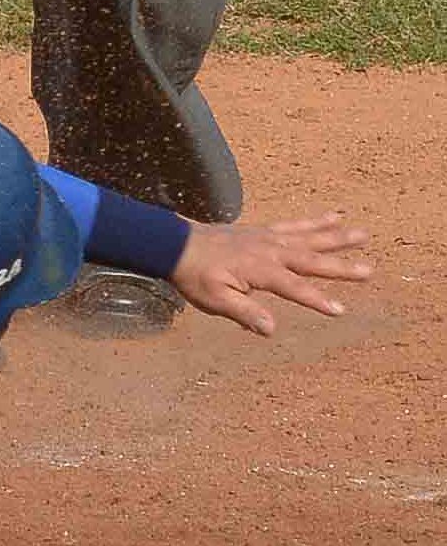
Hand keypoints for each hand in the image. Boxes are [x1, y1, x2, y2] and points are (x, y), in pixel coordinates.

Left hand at [168, 212, 372, 335]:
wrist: (175, 245)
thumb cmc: (194, 276)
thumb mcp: (214, 300)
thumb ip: (244, 312)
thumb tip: (271, 329)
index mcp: (259, 270)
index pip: (294, 288)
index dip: (316, 300)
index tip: (340, 310)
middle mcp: (269, 251)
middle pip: (311, 260)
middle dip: (341, 267)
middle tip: (370, 271)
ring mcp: (268, 238)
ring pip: (309, 237)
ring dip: (337, 238)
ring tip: (363, 234)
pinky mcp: (264, 231)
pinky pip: (295, 225)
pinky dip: (315, 221)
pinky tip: (335, 216)